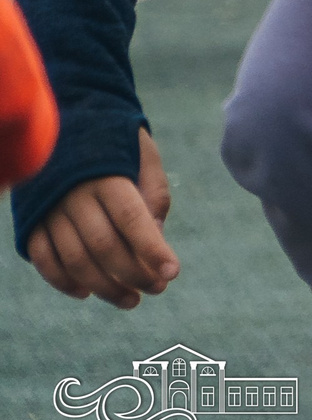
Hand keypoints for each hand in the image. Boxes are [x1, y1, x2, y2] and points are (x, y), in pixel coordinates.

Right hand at [28, 128, 177, 307]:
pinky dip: (63, 281)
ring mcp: (48, 209)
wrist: (67, 119)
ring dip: (103, 286)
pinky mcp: (30, 221)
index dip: (152, 249)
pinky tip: (87, 292)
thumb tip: (157, 239)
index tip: (173, 273)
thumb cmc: (115, 142)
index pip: (132, 219)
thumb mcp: (143, 154)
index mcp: (107, 174)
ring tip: (130, 300)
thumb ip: (154, 193)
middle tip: (157, 290)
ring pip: (74, 259)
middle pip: (103, 245)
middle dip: (133, 274)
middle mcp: (74, 194)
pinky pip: (43, 259)